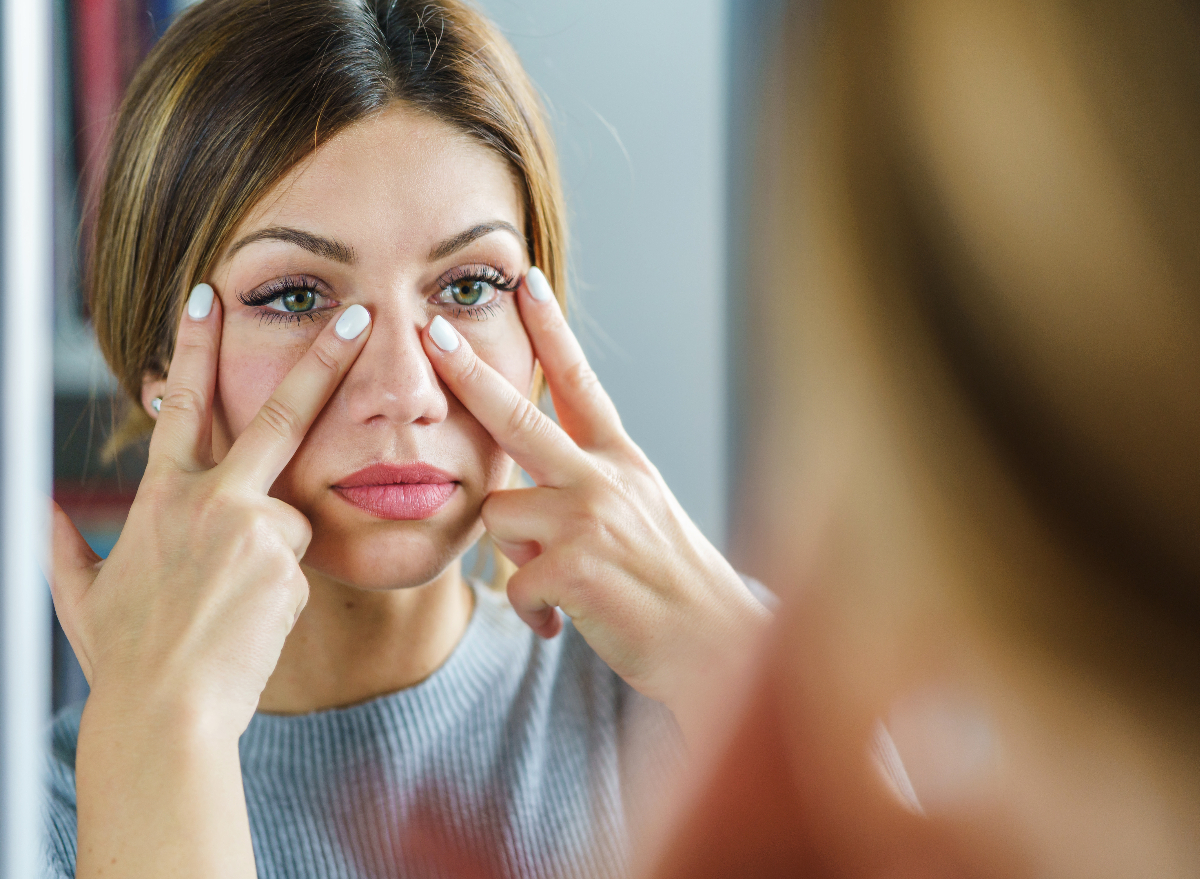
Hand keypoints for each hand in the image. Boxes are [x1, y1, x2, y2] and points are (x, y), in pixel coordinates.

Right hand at [49, 286, 371, 736]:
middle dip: (321, 360)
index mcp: (161, 497)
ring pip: (291, 517)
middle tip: (359, 315)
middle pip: (278, 415)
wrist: (166, 712)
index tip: (211, 295)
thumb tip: (41, 508)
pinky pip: (299, 564)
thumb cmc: (126, 657)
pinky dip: (281, 587)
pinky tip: (249, 620)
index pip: (181, 404)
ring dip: (272, 551)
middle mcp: (212, 500)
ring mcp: (255, 529)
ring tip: (231, 605)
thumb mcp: (82, 594)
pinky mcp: (289, 564)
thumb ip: (62, 543)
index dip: (194, 346)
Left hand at [423, 269, 770, 715]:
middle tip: (433, 332)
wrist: (717, 647)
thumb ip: (587, 487)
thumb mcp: (641, 513)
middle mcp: (605, 477)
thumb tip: (515, 492)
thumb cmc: (670, 584)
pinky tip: (565, 622)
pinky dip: (532, 610)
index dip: (551, 330)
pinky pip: (513, 581)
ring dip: (516, 551)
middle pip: (519, 415)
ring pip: (499, 513)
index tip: (527, 282)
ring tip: (562, 581)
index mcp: (621, 460)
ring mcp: (589, 520)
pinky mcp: (574, 568)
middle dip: (470, 372)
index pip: (580, 382)